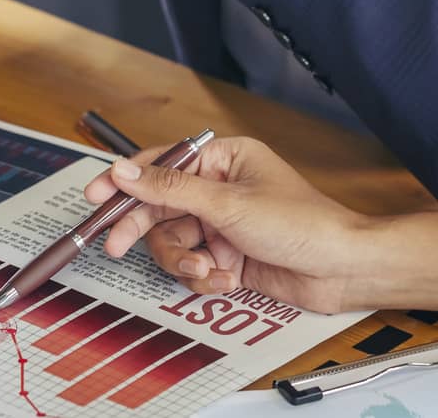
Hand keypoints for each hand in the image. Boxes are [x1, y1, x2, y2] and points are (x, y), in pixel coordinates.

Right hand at [84, 137, 437, 315]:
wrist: (341, 269)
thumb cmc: (299, 222)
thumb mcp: (227, 203)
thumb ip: (170, 188)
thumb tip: (125, 171)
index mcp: (222, 159)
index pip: (161, 163)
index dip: (126, 180)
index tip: (95, 195)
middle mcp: (219, 189)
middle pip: (159, 206)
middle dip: (142, 228)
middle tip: (113, 244)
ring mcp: (222, 225)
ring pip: (172, 241)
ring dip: (181, 260)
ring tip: (202, 270)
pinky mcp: (227, 257)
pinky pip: (192, 265)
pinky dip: (203, 276)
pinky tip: (226, 279)